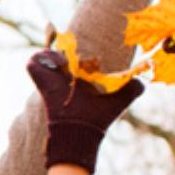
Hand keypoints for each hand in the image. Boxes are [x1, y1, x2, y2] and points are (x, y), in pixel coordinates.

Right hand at [27, 50, 142, 174]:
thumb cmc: (99, 118)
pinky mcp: (40, 81)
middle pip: (57, 49)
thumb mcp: (120, 100)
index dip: (77, 47)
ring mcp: (49, 78)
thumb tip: (141, 79)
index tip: (90, 53)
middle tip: (80, 56)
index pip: (73, 55)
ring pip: (44, 53)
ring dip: (55, 52)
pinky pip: (33, 61)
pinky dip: (45, 58)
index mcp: (77, 79)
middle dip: (67, 45)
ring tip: (68, 62)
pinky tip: (61, 66)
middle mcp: (61, 77)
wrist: (82, 130)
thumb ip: (133, 89)